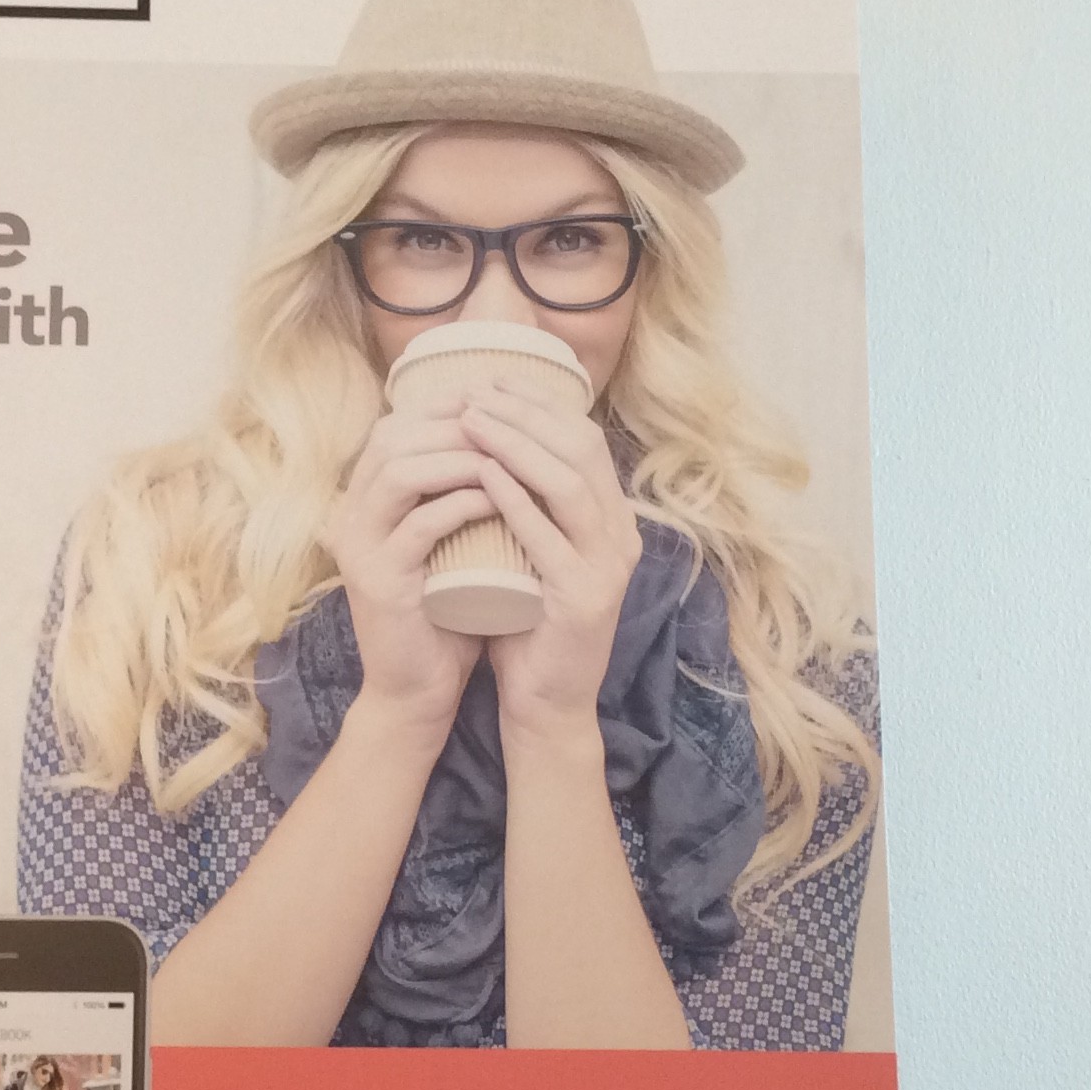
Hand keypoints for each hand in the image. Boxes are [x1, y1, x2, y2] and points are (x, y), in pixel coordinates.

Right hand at [321, 405, 497, 739]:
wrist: (418, 690)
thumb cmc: (444, 615)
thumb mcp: (450, 544)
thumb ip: (460, 496)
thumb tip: (507, 441)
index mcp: (363, 503)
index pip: (395, 427)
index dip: (445, 407)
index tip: (499, 407)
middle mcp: (351, 517)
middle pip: (392, 437)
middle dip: (454, 423)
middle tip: (508, 425)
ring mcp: (360, 548)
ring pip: (399, 472)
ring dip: (457, 457)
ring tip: (505, 458)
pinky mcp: (379, 582)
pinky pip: (419, 525)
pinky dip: (461, 504)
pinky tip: (498, 499)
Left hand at [456, 389, 639, 743]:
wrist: (546, 705)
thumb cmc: (527, 626)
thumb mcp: (530, 553)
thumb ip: (525, 506)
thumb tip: (488, 443)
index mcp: (613, 522)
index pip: (584, 440)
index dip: (538, 406)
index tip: (489, 384)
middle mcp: (619, 537)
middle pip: (580, 449)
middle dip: (525, 413)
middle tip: (474, 392)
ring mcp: (606, 567)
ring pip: (567, 483)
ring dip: (516, 443)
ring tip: (471, 420)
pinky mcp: (583, 598)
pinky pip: (547, 534)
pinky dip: (515, 497)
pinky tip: (483, 473)